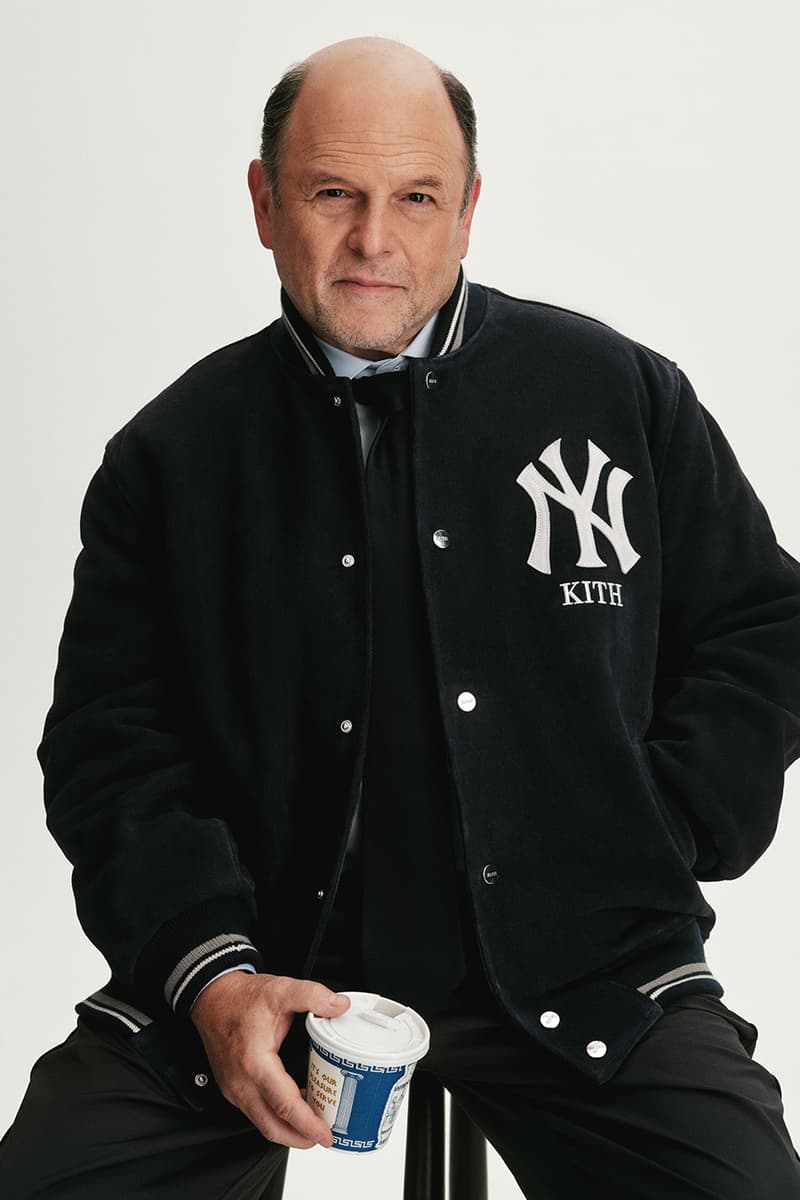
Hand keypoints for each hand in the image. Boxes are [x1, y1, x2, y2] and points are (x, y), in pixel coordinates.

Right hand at [190, 970, 350, 1147]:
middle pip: (272, 1127)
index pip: (284, 1105)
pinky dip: (275, 1116)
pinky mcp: (232, 1089)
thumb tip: (339, 1006)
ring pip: (263, 1123)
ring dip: (288, 1129)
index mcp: (255, 1062)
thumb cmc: (241, 998)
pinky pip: (255, 1112)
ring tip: (314, 1123)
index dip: (308, 1123)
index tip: (325, 1134)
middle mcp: (241, 1082)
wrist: (212, 998)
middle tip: (325, 1136)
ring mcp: (233, 1089)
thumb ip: (312, 995)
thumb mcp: (281, 990)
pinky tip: (293, 1104)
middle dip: (300, 1138)